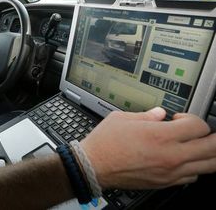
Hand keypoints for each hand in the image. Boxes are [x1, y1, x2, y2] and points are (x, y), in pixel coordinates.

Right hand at [81, 107, 215, 189]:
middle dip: (210, 137)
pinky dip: (194, 168)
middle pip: (212, 147)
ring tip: (196, 146)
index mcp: (161, 135)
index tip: (180, 119)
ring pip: (208, 165)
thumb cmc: (105, 143)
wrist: (93, 166)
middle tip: (199, 132)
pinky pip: (193, 178)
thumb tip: (159, 113)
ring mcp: (170, 172)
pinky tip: (182, 160)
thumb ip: (146, 115)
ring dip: (206, 154)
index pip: (200, 127)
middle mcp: (171, 155)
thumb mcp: (123, 118)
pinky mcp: (165, 183)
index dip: (193, 119)